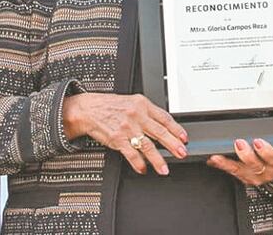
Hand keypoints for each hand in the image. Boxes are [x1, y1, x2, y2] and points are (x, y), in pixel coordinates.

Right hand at [63, 93, 188, 175]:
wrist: (88, 109)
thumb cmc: (110, 106)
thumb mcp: (132, 102)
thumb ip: (147, 113)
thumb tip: (164, 126)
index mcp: (142, 105)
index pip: (164, 118)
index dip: (176, 129)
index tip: (184, 138)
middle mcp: (136, 115)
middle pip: (160, 132)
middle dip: (173, 145)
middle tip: (181, 153)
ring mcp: (127, 128)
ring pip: (147, 146)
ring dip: (157, 159)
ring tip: (164, 169)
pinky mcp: (117, 139)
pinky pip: (131, 154)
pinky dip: (138, 163)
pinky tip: (143, 169)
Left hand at [207, 138, 272, 186]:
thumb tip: (268, 120)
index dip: (265, 150)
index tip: (257, 142)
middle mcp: (267, 171)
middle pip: (256, 164)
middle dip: (246, 154)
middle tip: (238, 143)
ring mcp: (256, 177)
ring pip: (240, 171)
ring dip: (228, 163)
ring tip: (218, 157)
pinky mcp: (247, 180)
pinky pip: (233, 173)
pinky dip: (222, 166)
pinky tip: (214, 161)